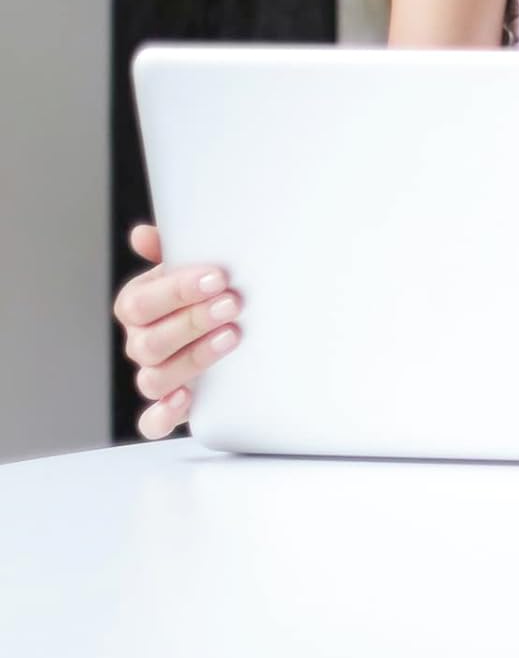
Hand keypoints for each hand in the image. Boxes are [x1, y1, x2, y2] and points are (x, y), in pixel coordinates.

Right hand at [112, 222, 240, 439]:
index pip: (139, 302)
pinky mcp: (170, 408)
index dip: (176, 290)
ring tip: (232, 336)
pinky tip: (186, 398)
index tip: (218, 277)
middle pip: (148, 341)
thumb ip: (175, 248)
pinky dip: (163, 414)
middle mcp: (142, 342)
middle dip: (193, 321)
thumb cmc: (212, 290)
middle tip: (233, 304)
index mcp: (140, 306)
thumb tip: (142, 235)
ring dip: (193, 358)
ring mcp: (156, 375)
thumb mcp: (199, 264)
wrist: (239, 327)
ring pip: (154, 378)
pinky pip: (152, 422)